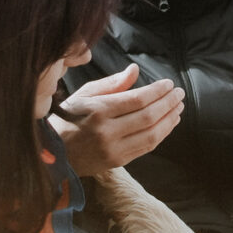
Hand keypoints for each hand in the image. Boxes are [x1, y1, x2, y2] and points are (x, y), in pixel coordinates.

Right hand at [51, 64, 183, 174]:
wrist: (53, 153)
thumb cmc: (68, 118)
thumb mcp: (84, 95)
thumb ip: (111, 84)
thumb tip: (134, 70)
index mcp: (98, 111)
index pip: (136, 99)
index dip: (157, 91)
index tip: (169, 84)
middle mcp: (107, 131)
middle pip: (148, 116)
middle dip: (168, 103)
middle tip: (180, 93)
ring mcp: (113, 149)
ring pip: (152, 134)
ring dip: (169, 119)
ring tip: (179, 107)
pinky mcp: (118, 161)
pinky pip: (147, 147)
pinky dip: (162, 134)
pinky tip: (169, 123)